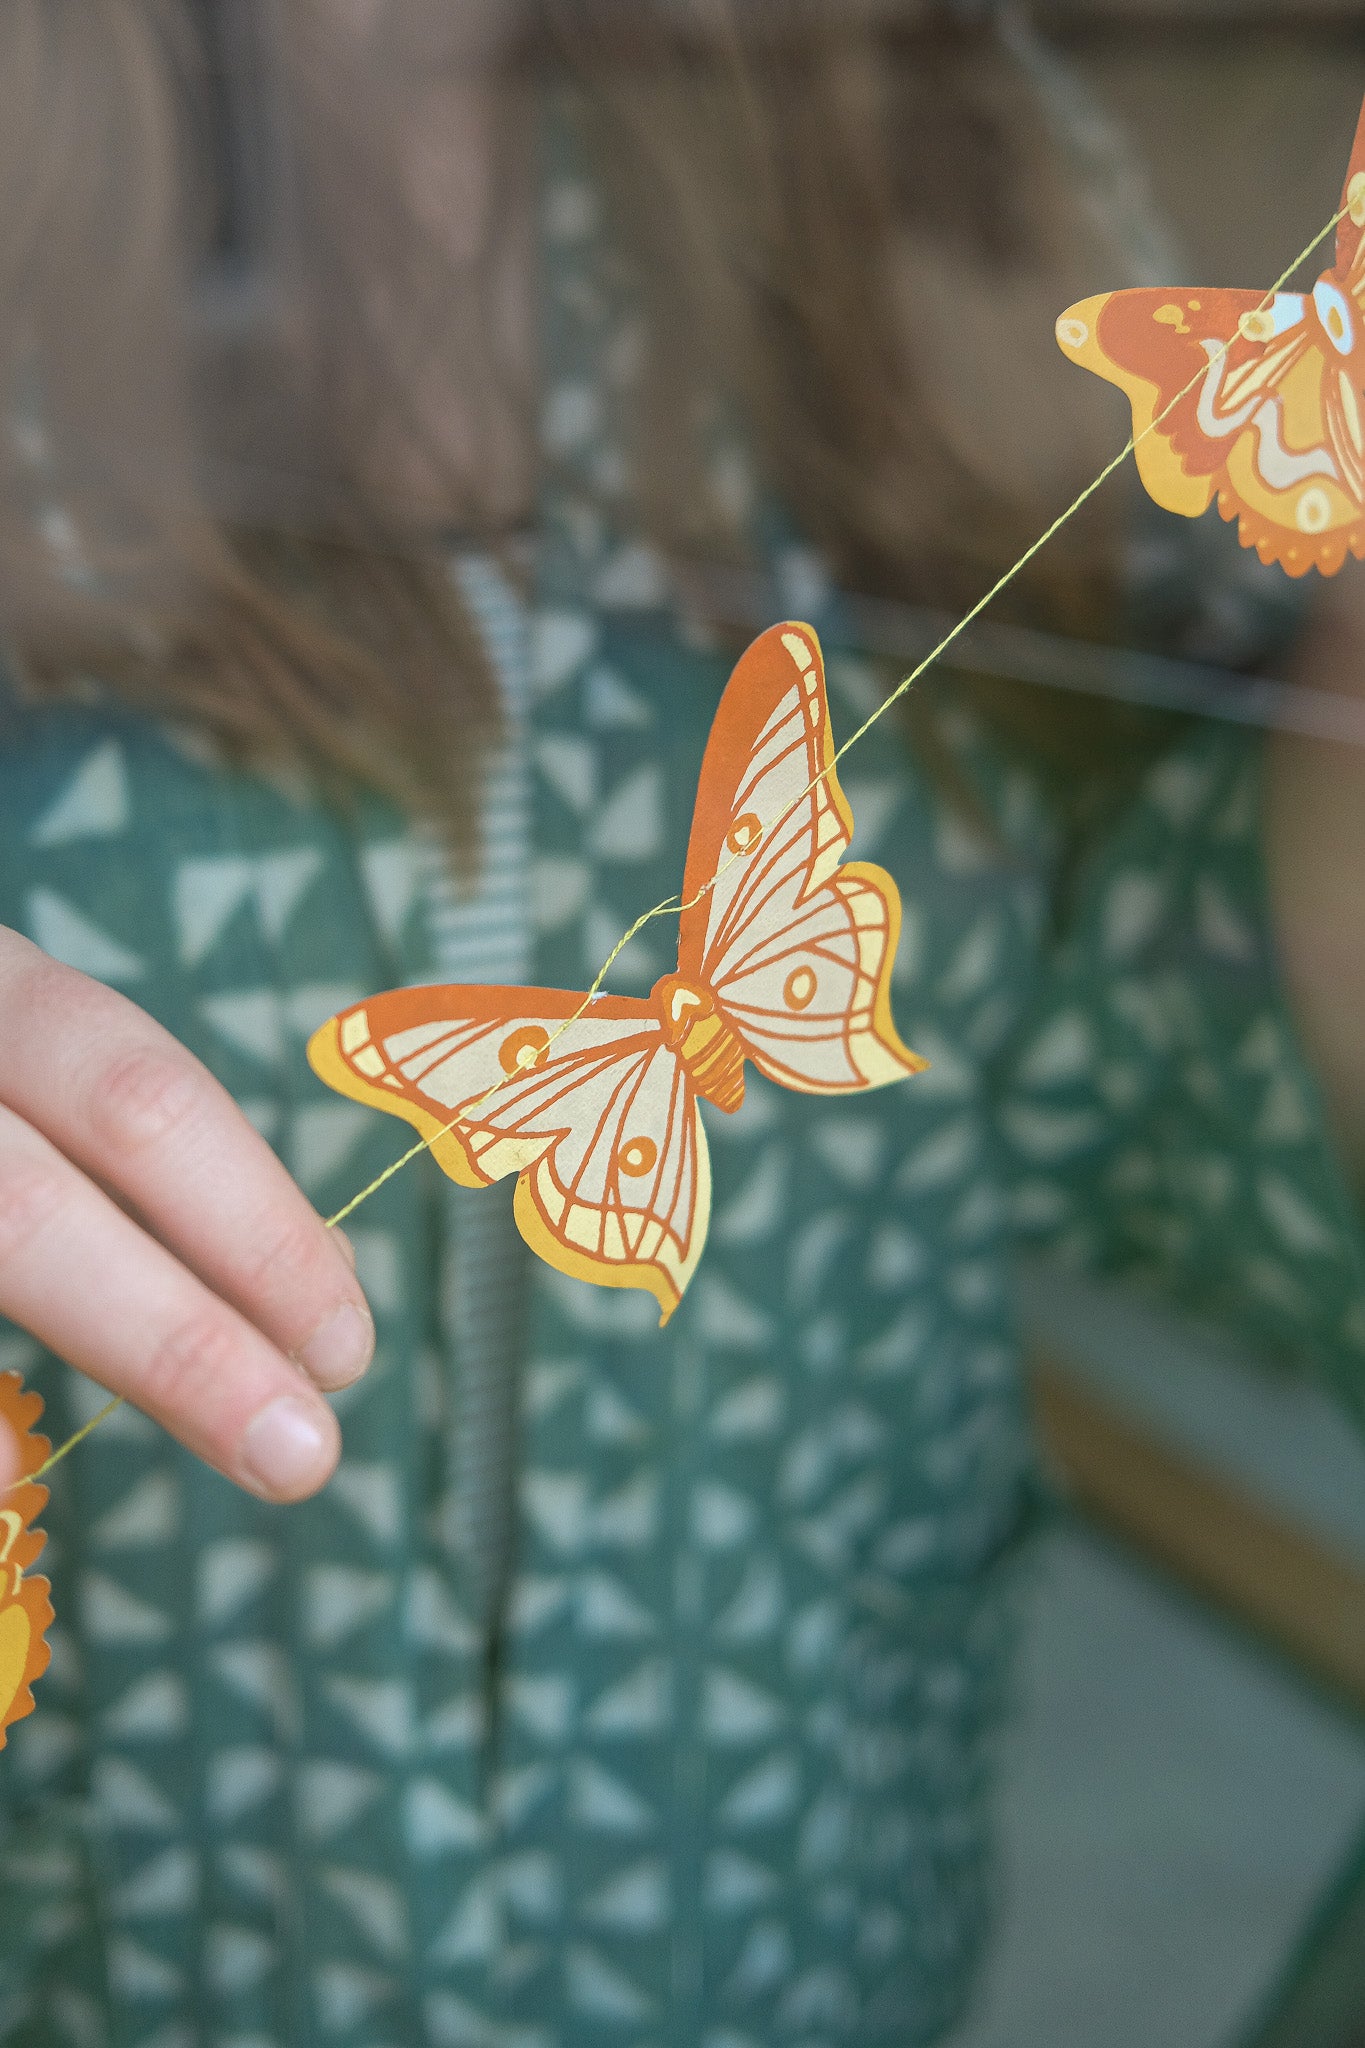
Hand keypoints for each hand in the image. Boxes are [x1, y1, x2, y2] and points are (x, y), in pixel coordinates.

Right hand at [0, 928, 372, 1499]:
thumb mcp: (35, 1067)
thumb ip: (138, 1157)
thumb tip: (326, 1292)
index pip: (145, 1100)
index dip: (254, 1228)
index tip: (347, 1347)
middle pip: (28, 1212)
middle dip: (178, 1346)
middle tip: (303, 1458)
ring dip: (34, 1379)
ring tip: (50, 1489)